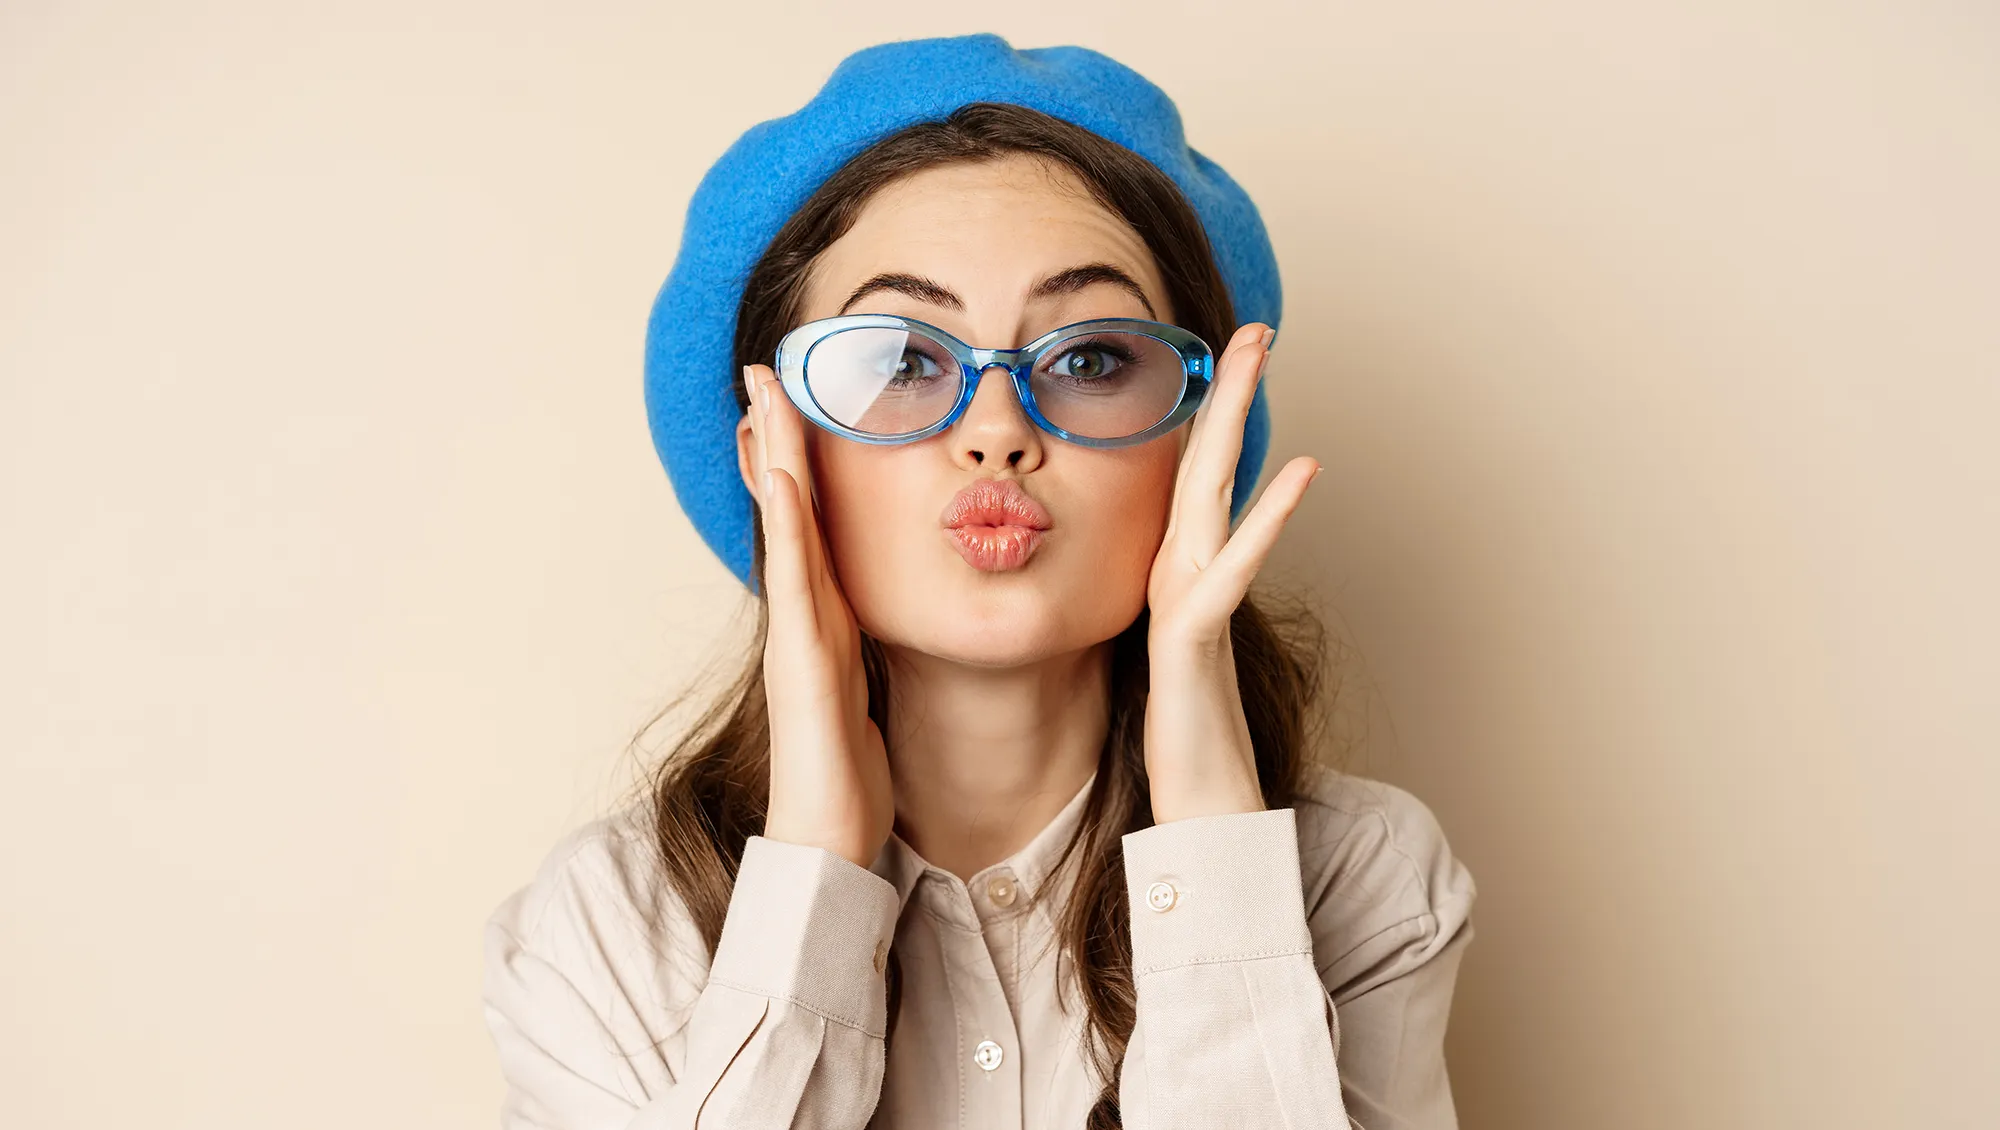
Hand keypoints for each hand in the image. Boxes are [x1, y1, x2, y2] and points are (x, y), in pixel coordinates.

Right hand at [741, 363, 893, 869]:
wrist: (828, 842)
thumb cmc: (849, 776)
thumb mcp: (866, 694)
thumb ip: (864, 652)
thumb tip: (875, 620)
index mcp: (823, 621)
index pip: (812, 525)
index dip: (801, 463)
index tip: (796, 402)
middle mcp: (802, 618)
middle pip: (787, 512)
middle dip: (775, 440)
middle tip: (763, 370)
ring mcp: (796, 637)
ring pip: (786, 531)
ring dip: (775, 461)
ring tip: (766, 397)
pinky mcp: (802, 664)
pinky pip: (797, 583)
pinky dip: (791, 528)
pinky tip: (789, 481)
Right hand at [1142, 323, 1319, 824]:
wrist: (1196, 810)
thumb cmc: (1203, 736)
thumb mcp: (1204, 651)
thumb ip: (1206, 600)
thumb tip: (1212, 572)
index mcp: (1181, 576)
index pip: (1199, 480)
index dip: (1217, 416)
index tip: (1238, 356)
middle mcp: (1176, 577)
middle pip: (1203, 466)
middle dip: (1226, 393)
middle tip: (1254, 327)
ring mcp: (1181, 604)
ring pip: (1208, 494)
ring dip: (1232, 421)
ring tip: (1257, 357)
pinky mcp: (1189, 640)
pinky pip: (1229, 571)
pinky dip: (1268, 519)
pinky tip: (1305, 472)